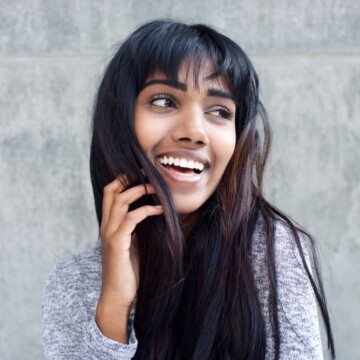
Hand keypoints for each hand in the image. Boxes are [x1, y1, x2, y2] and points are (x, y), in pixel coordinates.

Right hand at [95, 176, 162, 341]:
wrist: (118, 295)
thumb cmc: (128, 270)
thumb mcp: (133, 243)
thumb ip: (137, 228)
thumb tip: (153, 212)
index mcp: (109, 224)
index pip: (110, 194)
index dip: (122, 180)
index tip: (140, 174)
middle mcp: (106, 226)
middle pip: (111, 192)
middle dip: (129, 179)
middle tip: (148, 175)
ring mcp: (110, 234)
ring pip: (120, 202)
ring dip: (139, 191)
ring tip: (156, 188)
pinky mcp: (117, 244)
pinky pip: (130, 219)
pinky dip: (145, 211)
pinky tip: (159, 210)